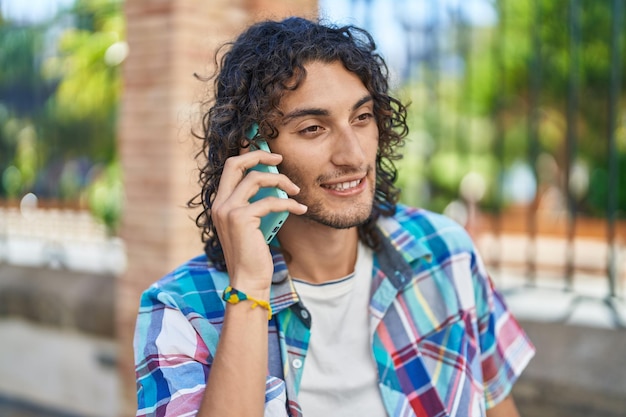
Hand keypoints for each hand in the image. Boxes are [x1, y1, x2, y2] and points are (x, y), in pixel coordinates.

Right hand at [211, 150, 306, 297]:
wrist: (248, 280)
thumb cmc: (253, 255)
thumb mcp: (251, 225)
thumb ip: (254, 204)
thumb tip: (274, 184)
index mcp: (219, 204)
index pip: (231, 169)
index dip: (249, 157)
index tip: (270, 157)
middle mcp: (219, 204)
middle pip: (236, 164)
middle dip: (259, 156)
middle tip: (280, 158)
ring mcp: (228, 210)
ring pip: (256, 179)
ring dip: (281, 181)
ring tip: (296, 190)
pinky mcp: (241, 219)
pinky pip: (270, 201)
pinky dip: (289, 203)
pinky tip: (300, 209)